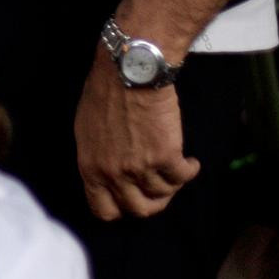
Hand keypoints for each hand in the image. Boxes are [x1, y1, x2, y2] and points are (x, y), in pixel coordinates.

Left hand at [75, 51, 200, 221]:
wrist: (132, 68)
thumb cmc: (106, 89)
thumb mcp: (87, 129)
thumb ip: (96, 157)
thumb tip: (107, 175)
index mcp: (90, 167)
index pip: (103, 210)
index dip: (121, 209)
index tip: (133, 200)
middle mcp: (113, 174)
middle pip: (138, 210)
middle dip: (153, 203)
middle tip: (161, 189)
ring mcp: (140, 168)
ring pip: (163, 195)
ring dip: (173, 185)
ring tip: (177, 170)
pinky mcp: (166, 156)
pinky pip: (183, 177)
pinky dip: (190, 171)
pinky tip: (191, 162)